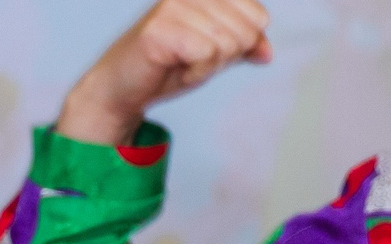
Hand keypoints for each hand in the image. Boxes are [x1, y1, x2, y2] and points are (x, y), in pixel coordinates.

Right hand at [55, 0, 269, 144]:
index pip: (259, 16)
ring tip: (181, 62)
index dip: (240, 44)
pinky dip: (195, 73)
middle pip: (245, 32)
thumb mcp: (216, 53)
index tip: (208, 48)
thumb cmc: (168, 65)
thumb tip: (267, 54)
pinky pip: (205, 55)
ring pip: (227, 44)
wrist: (122, 88)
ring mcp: (175, 5)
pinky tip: (174, 68)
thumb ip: (245, 47)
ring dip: (206, 66)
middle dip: (223, 57)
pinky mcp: (161, 27)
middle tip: (192, 58)